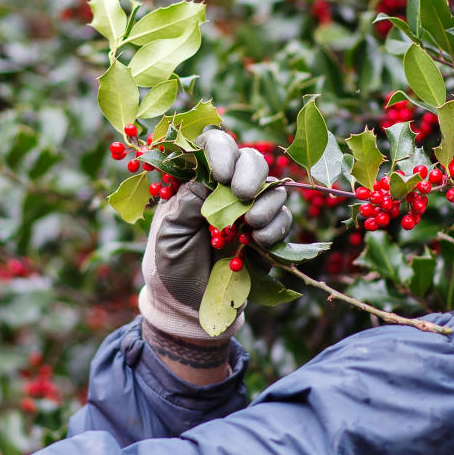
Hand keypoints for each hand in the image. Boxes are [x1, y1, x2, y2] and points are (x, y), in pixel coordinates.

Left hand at [138, 129, 291, 340]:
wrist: (191, 307)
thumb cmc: (171, 267)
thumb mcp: (170, 233)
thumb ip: (189, 202)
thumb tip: (212, 179)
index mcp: (195, 182)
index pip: (211, 147)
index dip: (221, 151)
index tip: (220, 174)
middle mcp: (225, 190)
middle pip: (250, 160)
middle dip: (250, 173)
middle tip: (243, 194)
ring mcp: (249, 210)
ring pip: (273, 187)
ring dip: (265, 203)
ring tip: (251, 226)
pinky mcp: (267, 232)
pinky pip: (283, 217)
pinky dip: (275, 226)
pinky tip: (258, 241)